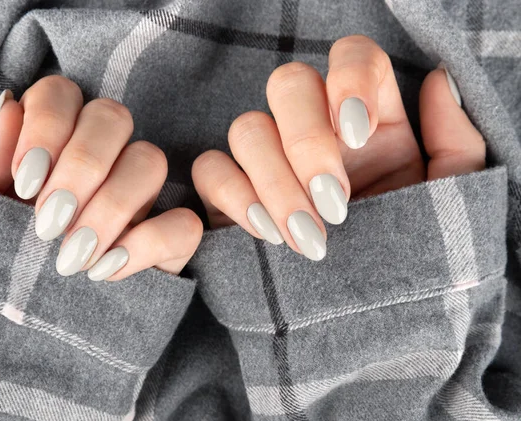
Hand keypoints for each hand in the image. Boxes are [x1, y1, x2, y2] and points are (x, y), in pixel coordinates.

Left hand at [0, 76, 201, 279]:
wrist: (28, 317)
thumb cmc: (2, 255)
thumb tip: (10, 107)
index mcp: (57, 138)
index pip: (63, 94)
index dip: (47, 127)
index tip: (25, 183)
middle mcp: (105, 156)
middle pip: (113, 116)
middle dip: (81, 165)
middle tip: (49, 222)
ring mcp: (142, 193)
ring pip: (151, 160)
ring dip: (111, 206)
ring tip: (73, 255)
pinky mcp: (171, 236)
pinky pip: (184, 222)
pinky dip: (147, 243)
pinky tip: (106, 270)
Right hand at [192, 35, 484, 260]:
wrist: (375, 323)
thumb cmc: (415, 262)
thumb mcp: (449, 205)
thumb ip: (455, 142)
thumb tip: (438, 81)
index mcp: (370, 123)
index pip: (350, 57)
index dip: (347, 78)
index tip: (358, 134)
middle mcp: (315, 132)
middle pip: (287, 83)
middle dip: (305, 141)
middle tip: (334, 203)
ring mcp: (270, 162)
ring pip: (245, 127)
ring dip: (274, 183)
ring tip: (306, 238)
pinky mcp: (232, 197)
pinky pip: (210, 169)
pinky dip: (233, 196)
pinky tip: (267, 235)